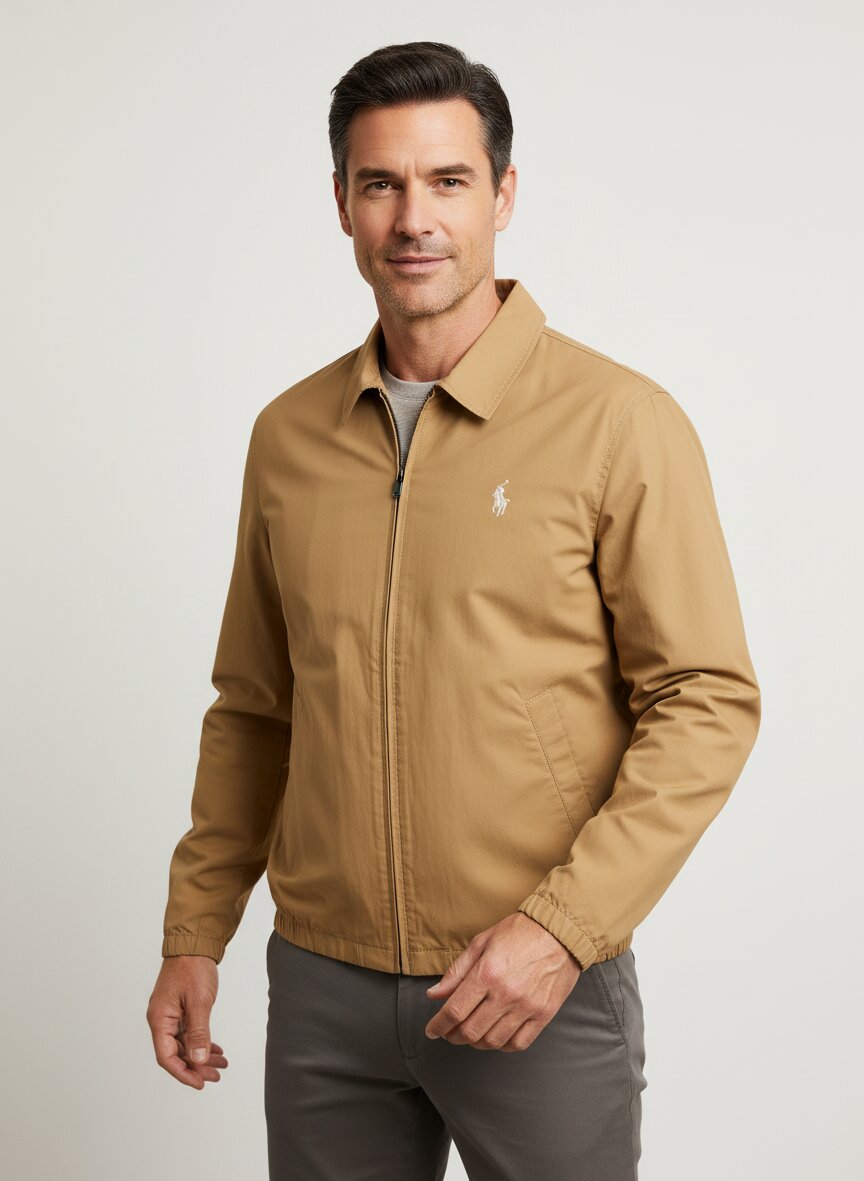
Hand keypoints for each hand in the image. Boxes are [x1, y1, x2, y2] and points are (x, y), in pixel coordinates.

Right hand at [146, 955, 228, 1088]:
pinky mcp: (180, 1009)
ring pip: (184, 1044)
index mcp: (159, 1020)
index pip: (167, 1057)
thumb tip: (197, 1060)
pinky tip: (215, 1049)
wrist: (194, 944)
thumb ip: (198, 1032)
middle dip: (196, 1067)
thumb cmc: (192, 968)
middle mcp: (161, 1020)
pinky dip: (202, 1042)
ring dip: (201, 1055)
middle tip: (216, 1075)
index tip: (200, 1083)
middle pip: (176, 1053)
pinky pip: (189, 1033)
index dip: (182, 1073)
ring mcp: (170, 1015)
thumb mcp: (199, 1002)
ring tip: (221, 1064)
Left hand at [423, 912, 581, 1051]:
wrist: (560, 931)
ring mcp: (527, 1007)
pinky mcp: (544, 1014)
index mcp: (487, 973)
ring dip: (476, 1042)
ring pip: (492, 1041)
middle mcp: (506, 994)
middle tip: (449, 1032)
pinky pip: (519, 1043)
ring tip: (471, 1033)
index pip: (454, 1011)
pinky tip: (496, 1036)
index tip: (431, 1030)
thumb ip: (456, 972)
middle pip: (471, 1031)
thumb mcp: (482, 943)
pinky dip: (503, 1045)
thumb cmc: (519, 932)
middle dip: (453, 1036)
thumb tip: (434, 995)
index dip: (438, 1025)